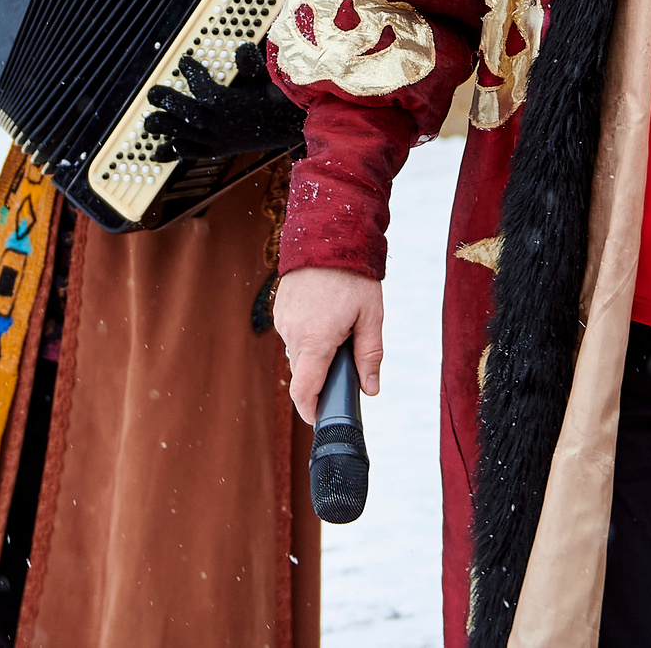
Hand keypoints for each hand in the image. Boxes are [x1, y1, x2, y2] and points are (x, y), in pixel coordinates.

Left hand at [142, 40, 303, 161]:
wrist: (290, 125)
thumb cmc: (279, 97)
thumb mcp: (269, 76)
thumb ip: (254, 64)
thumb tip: (241, 48)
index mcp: (231, 104)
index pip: (204, 89)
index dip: (192, 74)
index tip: (184, 62)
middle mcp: (221, 124)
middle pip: (188, 114)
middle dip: (168, 102)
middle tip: (153, 92)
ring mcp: (218, 139)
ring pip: (186, 135)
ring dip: (166, 128)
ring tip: (149, 122)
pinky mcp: (219, 150)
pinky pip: (194, 153)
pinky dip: (177, 151)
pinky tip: (160, 150)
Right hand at [274, 266, 383, 423]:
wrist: (327, 232)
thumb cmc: (352, 274)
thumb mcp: (371, 316)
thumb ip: (369, 355)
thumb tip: (370, 389)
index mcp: (316, 340)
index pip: (304, 390)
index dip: (310, 410)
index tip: (320, 418)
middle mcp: (293, 333)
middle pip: (303, 372)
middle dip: (322, 374)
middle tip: (346, 358)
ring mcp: (283, 320)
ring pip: (299, 352)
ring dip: (316, 350)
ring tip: (339, 325)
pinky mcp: (280, 308)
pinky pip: (293, 333)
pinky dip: (308, 334)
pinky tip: (325, 314)